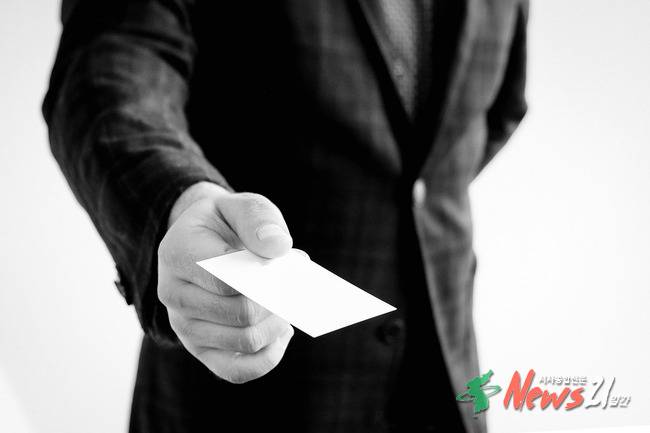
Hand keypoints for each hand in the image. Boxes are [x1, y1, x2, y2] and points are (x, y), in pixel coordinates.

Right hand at [157, 182, 294, 382]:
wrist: (203, 242)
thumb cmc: (227, 224)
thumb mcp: (241, 206)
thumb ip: (259, 219)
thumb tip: (279, 249)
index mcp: (178, 253)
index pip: (228, 279)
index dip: (267, 277)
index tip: (290, 262)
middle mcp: (173, 293)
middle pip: (240, 313)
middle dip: (277, 301)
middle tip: (295, 285)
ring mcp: (184, 326)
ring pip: (244, 342)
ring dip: (277, 326)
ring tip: (287, 305)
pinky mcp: (200, 349)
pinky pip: (236, 371)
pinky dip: (267, 358)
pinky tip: (281, 334)